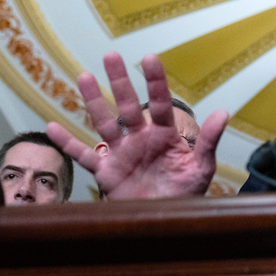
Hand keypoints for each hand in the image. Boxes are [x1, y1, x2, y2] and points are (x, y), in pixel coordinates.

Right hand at [47, 52, 227, 198]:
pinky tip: (51, 127)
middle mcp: (140, 138)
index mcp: (164, 134)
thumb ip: (208, 141)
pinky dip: (67, 143)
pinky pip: (83, 155)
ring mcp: (121, 153)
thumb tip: (224, 112)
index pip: (161, 103)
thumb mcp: (201, 167)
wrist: (164, 220)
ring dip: (94, 101)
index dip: (156, 81)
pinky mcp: (105, 171)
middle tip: (111, 55)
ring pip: (104, 122)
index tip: (150, 57)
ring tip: (84, 75)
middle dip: (120, 81)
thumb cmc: (185, 192)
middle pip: (128, 105)